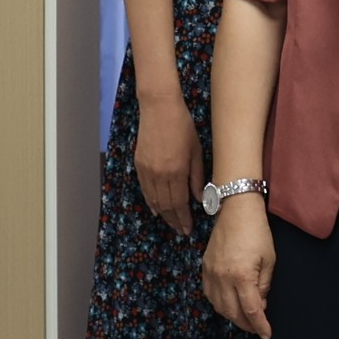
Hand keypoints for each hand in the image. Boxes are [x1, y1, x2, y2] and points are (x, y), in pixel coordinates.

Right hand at [134, 95, 205, 232]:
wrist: (159, 108)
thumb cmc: (183, 126)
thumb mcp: (197, 151)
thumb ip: (198, 177)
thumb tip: (200, 199)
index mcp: (176, 172)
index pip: (179, 204)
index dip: (183, 219)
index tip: (187, 230)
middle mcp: (159, 174)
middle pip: (166, 205)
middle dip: (173, 220)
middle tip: (180, 231)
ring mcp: (147, 170)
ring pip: (154, 199)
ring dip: (162, 214)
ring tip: (170, 223)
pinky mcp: (139, 164)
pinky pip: (144, 189)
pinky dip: (150, 201)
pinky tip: (155, 208)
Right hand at [200, 196, 275, 338]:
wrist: (236, 209)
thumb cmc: (257, 232)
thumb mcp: (269, 260)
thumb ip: (265, 285)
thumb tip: (261, 304)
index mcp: (242, 276)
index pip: (252, 311)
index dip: (260, 326)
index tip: (267, 335)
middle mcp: (223, 277)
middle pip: (233, 313)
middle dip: (246, 325)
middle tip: (257, 328)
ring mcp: (211, 273)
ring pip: (219, 306)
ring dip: (232, 316)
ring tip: (245, 318)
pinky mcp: (205, 267)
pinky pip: (209, 294)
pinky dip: (219, 304)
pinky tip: (229, 304)